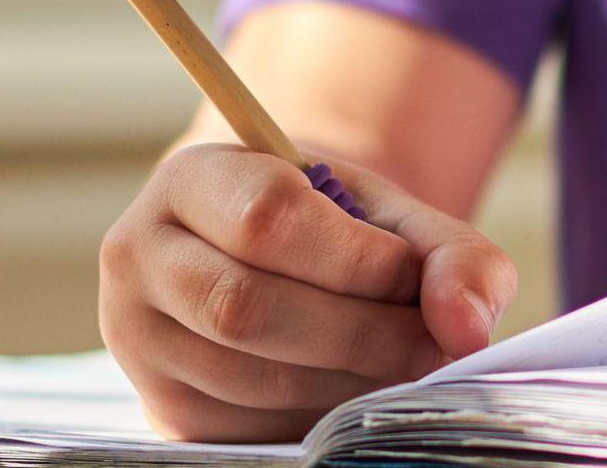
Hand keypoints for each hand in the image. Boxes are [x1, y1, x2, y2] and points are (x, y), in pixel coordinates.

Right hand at [98, 144, 517, 441]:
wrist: (266, 264)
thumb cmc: (330, 232)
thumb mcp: (387, 215)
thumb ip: (448, 253)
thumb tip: (468, 328)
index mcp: (189, 179)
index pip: (267, 218)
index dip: (353, 257)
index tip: (410, 274)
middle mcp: (139, 255)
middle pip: (247, 307)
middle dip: (359, 334)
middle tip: (429, 344)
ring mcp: (138, 339)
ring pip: (248, 376)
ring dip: (346, 383)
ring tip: (398, 366)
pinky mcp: (162, 407)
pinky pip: (246, 427)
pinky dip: (318, 417)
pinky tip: (352, 392)